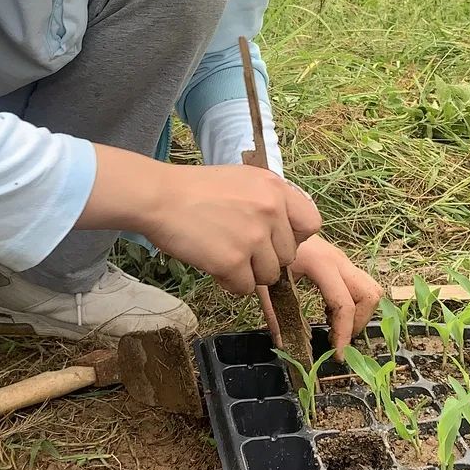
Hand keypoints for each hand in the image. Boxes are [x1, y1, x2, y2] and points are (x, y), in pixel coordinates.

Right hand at [146, 163, 321, 293]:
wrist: (159, 198)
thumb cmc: (195, 190)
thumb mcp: (242, 181)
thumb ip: (268, 202)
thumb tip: (283, 233)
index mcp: (275, 188)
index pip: (311, 224)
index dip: (294, 237)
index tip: (274, 239)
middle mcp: (270, 211)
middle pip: (288, 256)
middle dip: (266, 259)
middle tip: (239, 249)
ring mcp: (253, 237)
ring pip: (268, 276)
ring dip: (248, 273)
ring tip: (223, 256)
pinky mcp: (233, 261)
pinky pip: (245, 288)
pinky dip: (229, 283)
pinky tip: (213, 266)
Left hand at [259, 233, 381, 356]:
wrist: (272, 222)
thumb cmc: (268, 251)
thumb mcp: (266, 283)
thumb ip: (274, 313)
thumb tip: (283, 344)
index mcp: (321, 265)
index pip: (343, 304)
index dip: (343, 332)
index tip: (336, 354)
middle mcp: (339, 260)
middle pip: (369, 294)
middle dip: (359, 322)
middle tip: (339, 339)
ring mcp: (343, 260)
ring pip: (371, 288)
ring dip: (360, 312)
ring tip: (335, 325)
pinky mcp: (342, 262)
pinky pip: (361, 285)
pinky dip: (354, 303)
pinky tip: (330, 312)